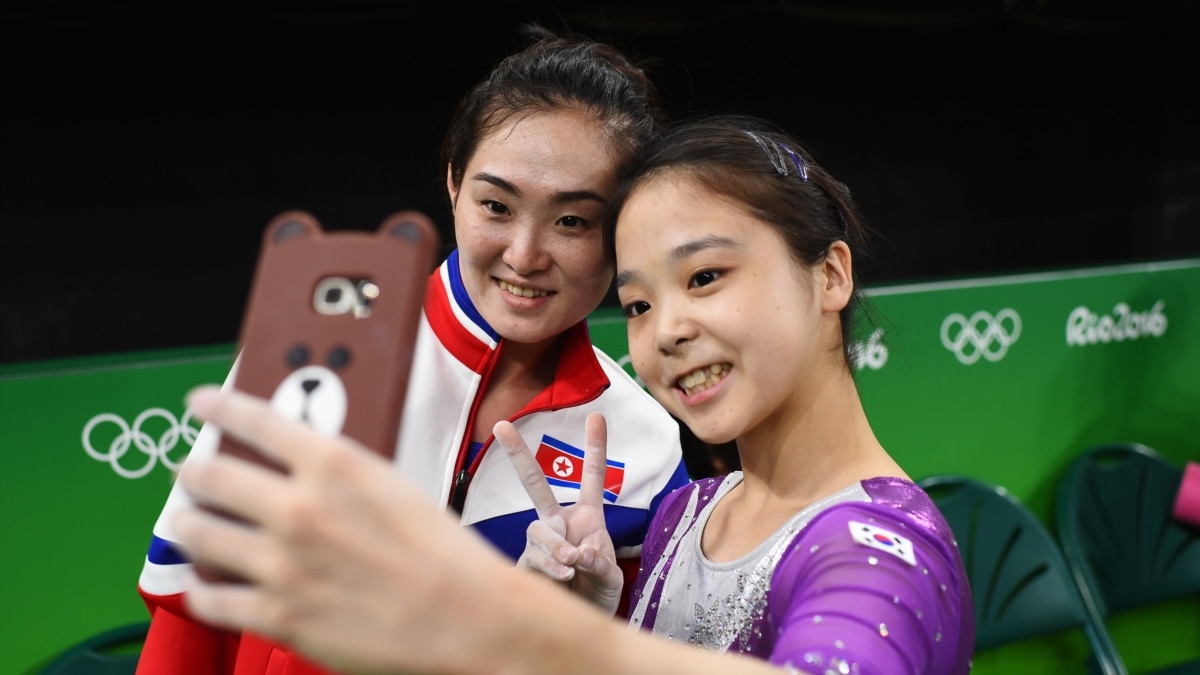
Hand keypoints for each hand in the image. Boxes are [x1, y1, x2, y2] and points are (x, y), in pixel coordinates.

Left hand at [172, 385, 520, 673]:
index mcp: (334, 465)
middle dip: (192, 473)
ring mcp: (283, 564)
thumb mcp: (393, 486)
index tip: (200, 404)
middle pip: (209, 475)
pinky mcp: (278, 615)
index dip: (218, 406)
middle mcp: (299, 508)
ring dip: (185, 526)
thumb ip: (340, 474)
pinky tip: (205, 583)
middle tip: (191, 475)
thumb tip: (300, 469)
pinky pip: (210, 598)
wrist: (467, 617)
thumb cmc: (443, 553)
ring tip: (187, 525)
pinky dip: (202, 588)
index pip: (255, 420)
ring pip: (195, 534)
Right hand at [493, 413, 623, 615]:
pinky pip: (532, 558)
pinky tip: (562, 578)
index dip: (594, 447)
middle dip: (518, 454)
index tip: (597, 415)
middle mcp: (559, 523)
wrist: (581, 623)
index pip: (591, 478)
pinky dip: (548, 567)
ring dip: (554, 544)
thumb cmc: (598, 592)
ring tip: (571, 565)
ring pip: (537, 530)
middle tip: (501, 425)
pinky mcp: (526, 565)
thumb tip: (577, 553)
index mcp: (586, 517)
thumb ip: (600, 562)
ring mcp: (540, 543)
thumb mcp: (611, 577)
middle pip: (535, 484)